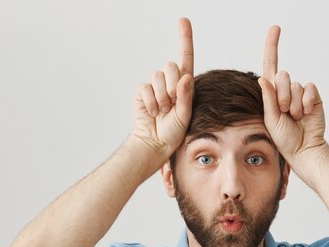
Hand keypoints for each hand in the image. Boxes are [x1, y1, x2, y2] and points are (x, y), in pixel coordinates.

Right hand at [131, 17, 194, 154]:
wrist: (155, 143)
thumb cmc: (174, 132)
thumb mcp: (185, 116)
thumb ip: (186, 96)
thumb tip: (185, 77)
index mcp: (184, 85)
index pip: (186, 58)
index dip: (184, 38)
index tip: (183, 20)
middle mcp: (169, 83)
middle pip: (171, 66)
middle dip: (172, 86)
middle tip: (171, 105)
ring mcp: (154, 86)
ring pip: (158, 76)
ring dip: (161, 97)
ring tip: (162, 111)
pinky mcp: (142, 92)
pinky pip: (146, 88)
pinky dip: (150, 102)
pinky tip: (152, 113)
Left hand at [258, 26, 327, 163]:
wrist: (304, 149)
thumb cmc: (284, 138)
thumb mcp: (270, 120)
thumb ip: (267, 99)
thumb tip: (262, 79)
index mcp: (272, 94)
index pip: (271, 66)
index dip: (272, 46)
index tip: (275, 28)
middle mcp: (286, 90)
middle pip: (282, 76)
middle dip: (281, 96)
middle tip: (285, 112)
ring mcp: (300, 93)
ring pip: (295, 84)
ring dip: (294, 103)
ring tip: (296, 117)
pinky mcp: (313, 96)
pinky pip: (309, 88)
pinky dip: (306, 101)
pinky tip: (306, 113)